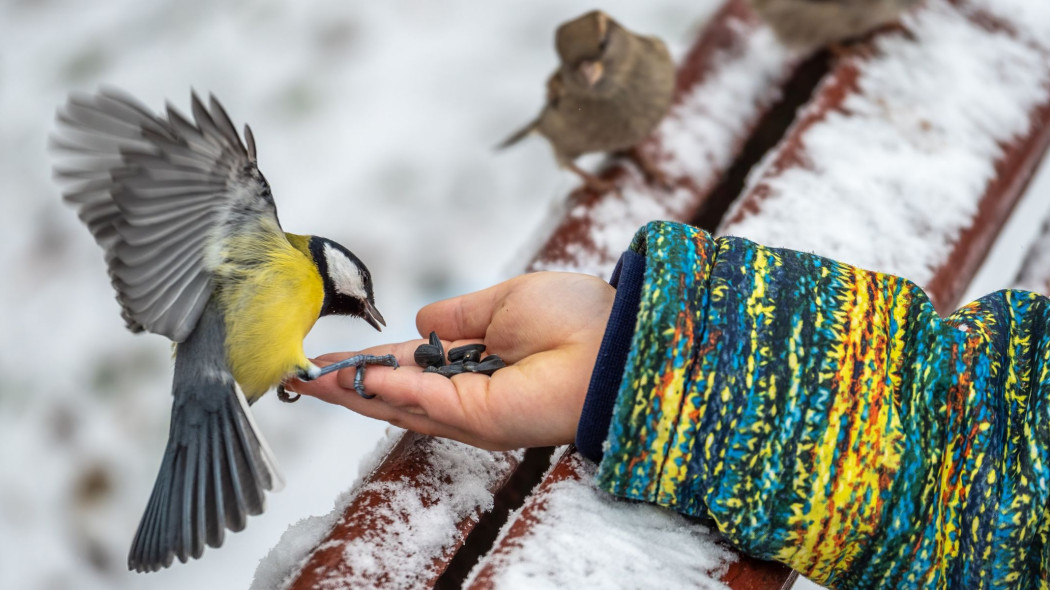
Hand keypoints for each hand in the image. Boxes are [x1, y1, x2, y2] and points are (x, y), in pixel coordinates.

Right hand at [288, 271, 614, 449]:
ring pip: (400, 405)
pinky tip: (358, 375)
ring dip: (355, 393)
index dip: (369, 363)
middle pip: (395, 393)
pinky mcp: (479, 418)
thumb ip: (458, 316)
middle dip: (349, 386)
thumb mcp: (503, 301)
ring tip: (312, 380)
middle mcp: (468, 391)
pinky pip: (424, 403)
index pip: (409, 365)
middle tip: (303, 377)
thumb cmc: (574, 316)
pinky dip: (389, 390)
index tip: (330, 358)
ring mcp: (471, 410)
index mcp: (475, 361)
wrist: (613, 339)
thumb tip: (420, 322)